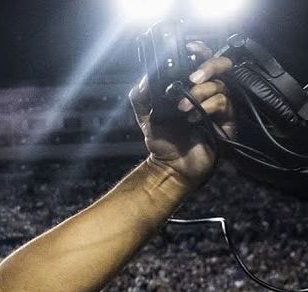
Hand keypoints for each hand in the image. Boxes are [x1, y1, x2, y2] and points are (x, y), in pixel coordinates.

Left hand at [131, 42, 236, 186]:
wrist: (170, 165)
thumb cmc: (163, 139)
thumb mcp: (146, 115)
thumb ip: (142, 96)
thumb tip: (145, 79)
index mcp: (191, 87)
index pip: (201, 60)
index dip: (199, 50)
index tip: (190, 48)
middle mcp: (207, 92)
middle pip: (222, 65)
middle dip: (209, 65)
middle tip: (193, 77)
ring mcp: (219, 105)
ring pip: (220, 85)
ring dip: (200, 93)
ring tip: (181, 108)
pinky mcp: (227, 120)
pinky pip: (223, 104)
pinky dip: (207, 107)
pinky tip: (192, 118)